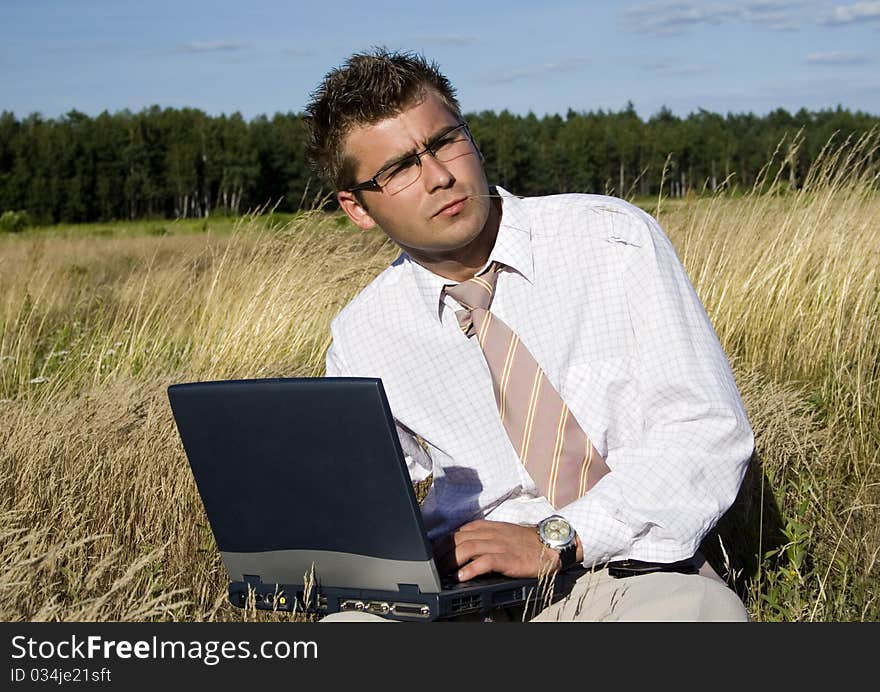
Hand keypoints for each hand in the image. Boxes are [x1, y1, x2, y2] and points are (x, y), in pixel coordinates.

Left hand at [431, 519, 562, 581]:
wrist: (550, 544)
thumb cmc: (524, 543)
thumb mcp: (500, 534)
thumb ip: (481, 538)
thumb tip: (460, 549)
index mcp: (486, 527)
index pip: (456, 533)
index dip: (440, 544)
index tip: (430, 555)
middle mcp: (490, 533)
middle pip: (457, 540)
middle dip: (441, 554)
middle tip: (431, 567)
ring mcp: (499, 544)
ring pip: (467, 548)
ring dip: (451, 561)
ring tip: (441, 573)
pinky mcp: (508, 557)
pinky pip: (485, 561)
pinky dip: (471, 568)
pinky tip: (462, 577)